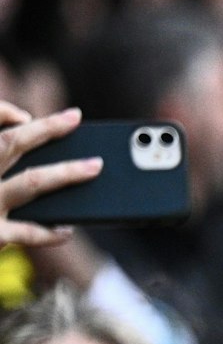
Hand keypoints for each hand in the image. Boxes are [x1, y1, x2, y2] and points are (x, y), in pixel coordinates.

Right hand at [0, 104, 100, 246]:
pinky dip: (51, 231)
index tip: (25, 116)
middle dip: (46, 129)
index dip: (2, 111)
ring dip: (66, 173)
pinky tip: (67, 229)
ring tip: (94, 166)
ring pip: (31, 183)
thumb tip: (22, 120)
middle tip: (74, 117)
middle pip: (11, 143)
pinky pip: (29, 232)